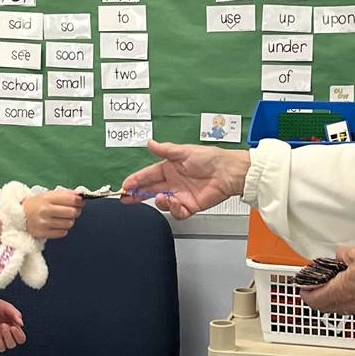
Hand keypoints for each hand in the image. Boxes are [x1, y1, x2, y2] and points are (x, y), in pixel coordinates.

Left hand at [0, 293, 25, 353]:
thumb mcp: (7, 307)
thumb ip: (15, 314)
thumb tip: (21, 324)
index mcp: (13, 328)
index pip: (21, 339)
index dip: (18, 336)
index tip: (13, 327)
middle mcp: (6, 335)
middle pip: (11, 345)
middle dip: (7, 336)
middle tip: (2, 325)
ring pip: (1, 349)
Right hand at [23, 188, 81, 240]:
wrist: (18, 216)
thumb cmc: (36, 205)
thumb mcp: (47, 195)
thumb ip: (64, 194)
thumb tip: (80, 194)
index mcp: (46, 198)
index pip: (71, 199)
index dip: (79, 201)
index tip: (80, 202)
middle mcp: (45, 210)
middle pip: (72, 212)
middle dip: (76, 211)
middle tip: (72, 211)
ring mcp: (44, 223)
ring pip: (69, 224)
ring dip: (69, 221)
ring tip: (62, 218)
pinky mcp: (43, 234)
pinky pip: (63, 233)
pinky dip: (63, 229)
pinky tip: (57, 225)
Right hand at [120, 141, 249, 219]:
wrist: (228, 172)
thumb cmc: (210, 158)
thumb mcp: (184, 151)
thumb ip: (165, 150)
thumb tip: (150, 143)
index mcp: (170, 168)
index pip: (148, 176)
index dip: (136, 180)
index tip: (126, 185)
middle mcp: (173, 182)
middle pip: (150, 191)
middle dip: (137, 195)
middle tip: (127, 198)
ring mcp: (181, 195)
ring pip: (162, 203)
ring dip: (159, 202)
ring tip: (162, 197)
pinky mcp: (190, 206)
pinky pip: (178, 212)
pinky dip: (175, 210)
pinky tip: (176, 202)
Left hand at [297, 246, 354, 315]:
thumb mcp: (354, 253)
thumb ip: (342, 255)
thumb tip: (340, 256)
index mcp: (338, 292)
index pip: (312, 299)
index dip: (305, 292)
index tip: (303, 286)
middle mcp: (347, 304)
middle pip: (323, 306)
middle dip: (316, 297)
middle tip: (314, 287)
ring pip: (337, 307)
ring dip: (331, 298)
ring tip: (332, 286)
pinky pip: (351, 306)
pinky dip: (345, 299)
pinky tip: (350, 288)